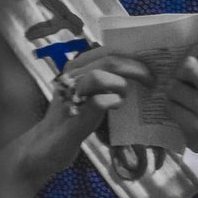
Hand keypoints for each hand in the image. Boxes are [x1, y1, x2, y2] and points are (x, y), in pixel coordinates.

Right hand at [27, 49, 153, 181]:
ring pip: (100, 74)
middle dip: (135, 67)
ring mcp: (71, 95)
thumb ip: (105, 80)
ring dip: (121, 83)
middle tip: (151, 79)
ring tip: (126, 95)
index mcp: (76, 68)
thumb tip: (137, 69)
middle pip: (108, 59)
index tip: (149, 63)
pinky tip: (117, 106)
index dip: (131, 55)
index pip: (107, 50)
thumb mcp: (88, 94)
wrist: (47, 147)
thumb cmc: (73, 120)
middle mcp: (72, 77)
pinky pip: (99, 101)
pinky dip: (114, 101)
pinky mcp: (74, 116)